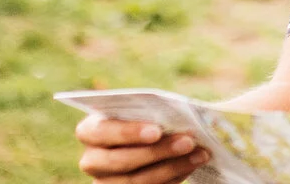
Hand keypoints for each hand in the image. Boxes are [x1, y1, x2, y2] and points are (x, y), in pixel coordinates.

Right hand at [75, 115, 211, 183]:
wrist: (145, 142)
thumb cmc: (143, 120)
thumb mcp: (142, 113)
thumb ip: (152, 112)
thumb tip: (181, 116)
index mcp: (90, 131)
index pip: (102, 132)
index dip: (128, 132)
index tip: (157, 131)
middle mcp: (93, 160)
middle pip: (121, 161)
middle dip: (158, 152)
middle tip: (188, 142)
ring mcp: (106, 181)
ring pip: (137, 181)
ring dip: (172, 167)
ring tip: (199, 154)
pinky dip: (173, 178)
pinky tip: (192, 164)